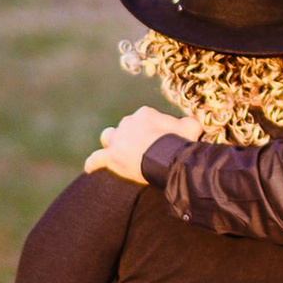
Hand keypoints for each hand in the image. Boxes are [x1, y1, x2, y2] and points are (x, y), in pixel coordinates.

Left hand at [84, 105, 199, 182]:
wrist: (167, 156)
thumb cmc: (180, 141)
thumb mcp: (191, 127)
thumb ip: (189, 123)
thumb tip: (192, 125)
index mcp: (145, 113)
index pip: (144, 119)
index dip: (151, 130)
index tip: (159, 140)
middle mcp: (128, 122)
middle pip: (126, 128)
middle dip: (132, 137)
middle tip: (144, 151)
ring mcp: (118, 139)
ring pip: (109, 138)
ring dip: (113, 144)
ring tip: (119, 154)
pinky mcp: (111, 156)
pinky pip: (97, 159)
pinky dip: (93, 164)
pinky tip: (91, 169)